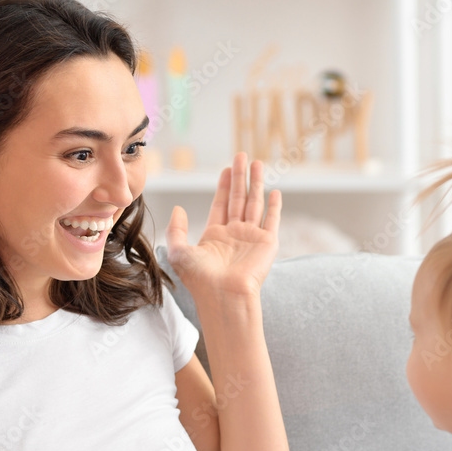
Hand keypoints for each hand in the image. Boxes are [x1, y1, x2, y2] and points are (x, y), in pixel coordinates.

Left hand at [165, 152, 281, 298]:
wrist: (224, 295)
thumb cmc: (200, 278)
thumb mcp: (179, 251)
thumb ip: (176, 229)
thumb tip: (178, 209)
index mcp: (215, 236)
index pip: (221, 204)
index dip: (223, 185)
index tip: (226, 168)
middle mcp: (235, 235)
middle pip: (238, 198)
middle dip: (240, 177)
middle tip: (241, 155)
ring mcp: (252, 238)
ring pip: (255, 203)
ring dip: (256, 183)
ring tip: (258, 163)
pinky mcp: (267, 243)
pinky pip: (272, 220)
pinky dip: (275, 206)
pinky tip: (276, 192)